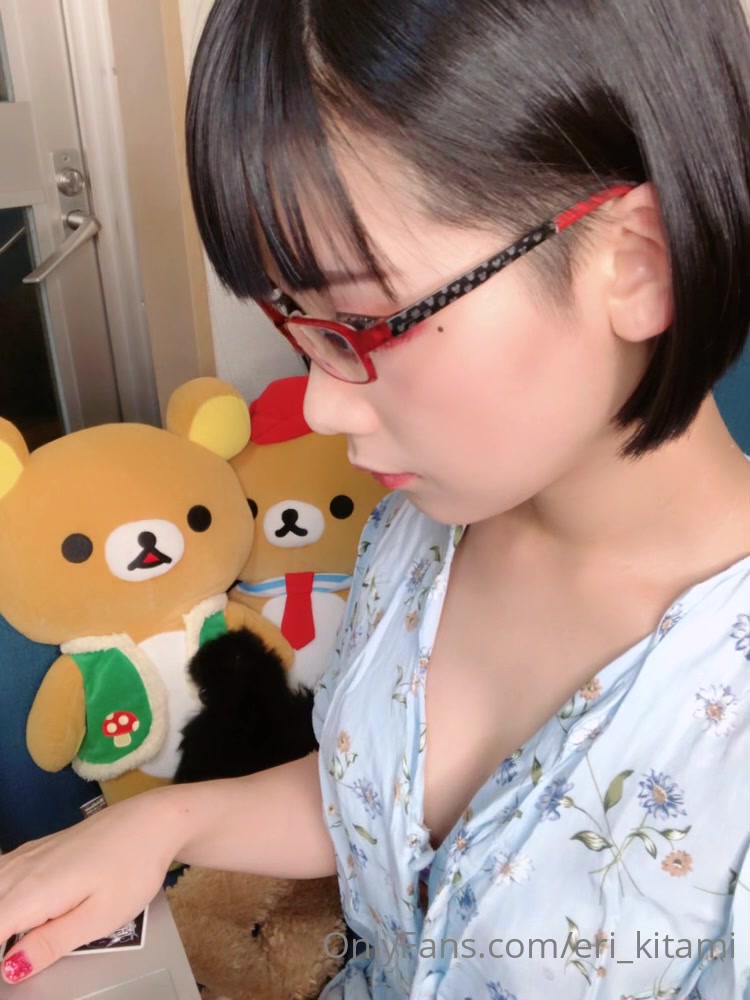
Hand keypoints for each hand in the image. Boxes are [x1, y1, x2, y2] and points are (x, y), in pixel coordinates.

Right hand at [0, 789, 179, 984]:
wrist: (152, 820)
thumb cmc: (133, 869)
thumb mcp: (99, 918)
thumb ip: (50, 944)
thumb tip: (10, 970)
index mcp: (31, 892)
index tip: (16, 966)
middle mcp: (20, 870)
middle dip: (1, 935)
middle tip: (26, 953)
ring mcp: (26, 855)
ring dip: (4, 915)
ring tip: (24, 935)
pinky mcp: (35, 849)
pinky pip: (1, 875)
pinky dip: (3, 895)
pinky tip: (17, 909)